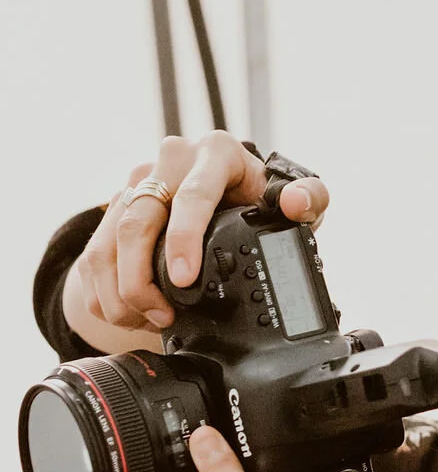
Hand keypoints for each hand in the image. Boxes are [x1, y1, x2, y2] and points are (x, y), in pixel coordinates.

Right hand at [77, 132, 330, 330]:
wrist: (224, 188)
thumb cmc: (259, 195)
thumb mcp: (292, 197)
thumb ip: (308, 199)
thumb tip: (297, 203)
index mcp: (215, 153)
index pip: (191, 195)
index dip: (183, 239)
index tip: (182, 279)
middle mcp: (170, 160)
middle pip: (138, 220)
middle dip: (142, 277)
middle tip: (162, 314)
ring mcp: (136, 182)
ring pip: (109, 242)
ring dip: (122, 291)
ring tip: (149, 319)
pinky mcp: (113, 207)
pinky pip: (94, 255)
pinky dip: (106, 293)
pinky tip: (130, 313)